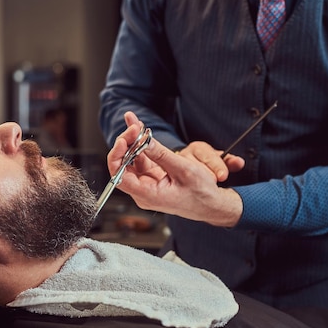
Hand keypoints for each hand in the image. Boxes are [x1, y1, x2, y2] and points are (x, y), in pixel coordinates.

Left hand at [106, 111, 243, 226]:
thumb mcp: (183, 170)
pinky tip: (141, 131)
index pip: (119, 176)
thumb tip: (143, 139)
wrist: (210, 204)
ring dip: (133, 141)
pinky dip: (141, 145)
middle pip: (123, 166)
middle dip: (127, 143)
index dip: (117, 156)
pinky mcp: (153, 177)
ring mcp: (147, 184)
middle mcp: (143, 191)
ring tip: (135, 123)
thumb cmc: (200, 194)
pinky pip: (142, 159)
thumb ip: (161, 154)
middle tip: (135, 127)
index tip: (123, 140)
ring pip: (131, 160)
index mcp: (148, 194)